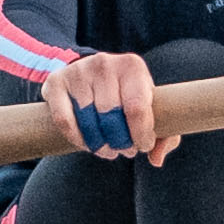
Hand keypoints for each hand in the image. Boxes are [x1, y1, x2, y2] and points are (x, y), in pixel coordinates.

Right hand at [43, 48, 160, 160]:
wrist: (92, 74)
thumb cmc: (128, 96)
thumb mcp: (151, 108)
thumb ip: (166, 134)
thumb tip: (156, 159)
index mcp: (132, 66)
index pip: (137, 108)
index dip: (141, 135)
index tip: (142, 146)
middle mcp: (105, 63)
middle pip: (111, 117)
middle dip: (120, 142)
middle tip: (124, 149)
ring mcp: (78, 71)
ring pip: (88, 121)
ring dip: (99, 145)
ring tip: (107, 149)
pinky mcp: (56, 81)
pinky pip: (64, 120)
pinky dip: (76, 139)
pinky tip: (86, 144)